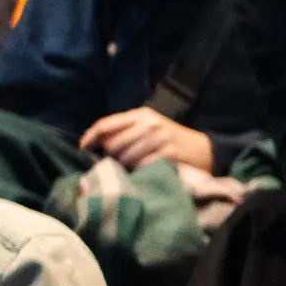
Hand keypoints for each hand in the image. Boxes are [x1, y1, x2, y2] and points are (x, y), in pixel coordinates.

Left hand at [79, 106, 214, 170]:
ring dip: (125, 166)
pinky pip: (141, 165)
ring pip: (125, 156)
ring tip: (131, 167)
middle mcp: (149, 123)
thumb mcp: (147, 128)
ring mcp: (160, 138)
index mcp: (141, 114)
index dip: (90, 137)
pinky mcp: (168, 153)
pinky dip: (139, 171)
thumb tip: (94, 143)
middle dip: (111, 156)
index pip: (106, 124)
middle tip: (117, 162)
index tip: (82, 149)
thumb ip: (124, 131)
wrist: (202, 150)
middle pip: (113, 143)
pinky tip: (144, 170)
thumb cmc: (169, 140)